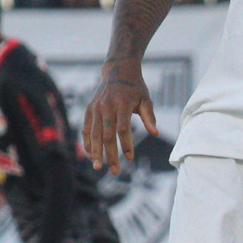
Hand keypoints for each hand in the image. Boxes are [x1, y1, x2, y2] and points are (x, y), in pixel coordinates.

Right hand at [83, 58, 157, 172]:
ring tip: (98, 167)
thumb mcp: (146, 99)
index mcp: (122, 104)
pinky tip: (90, 155)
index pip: (122, 128)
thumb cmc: (135, 88)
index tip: (130, 158)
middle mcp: (107, 106)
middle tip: (114, 171)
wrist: (118, 71)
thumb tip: (155, 133)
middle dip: (110, 154)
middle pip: (107, 134)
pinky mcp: (89, 110)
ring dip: (96, 152)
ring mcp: (96, 108)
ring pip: (94, 133)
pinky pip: (87, 128)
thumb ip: (149, 116)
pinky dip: (87, 142)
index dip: (125, 144)